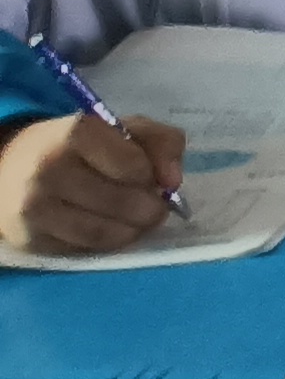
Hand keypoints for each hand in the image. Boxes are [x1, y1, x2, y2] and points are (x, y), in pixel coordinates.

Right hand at [0, 109, 184, 254]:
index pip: (133, 166)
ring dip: (132, 232)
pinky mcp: (28, 238)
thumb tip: (174, 182)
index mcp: (78, 132)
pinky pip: (81, 250)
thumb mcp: (124, 128)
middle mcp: (50, 169)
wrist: (11, 167)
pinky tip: (109, 229)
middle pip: (121, 203)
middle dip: (150, 210)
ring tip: (137, 222)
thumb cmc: (80, 146)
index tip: (156, 181)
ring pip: (102, 233)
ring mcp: (35, 207)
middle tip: (157, 209)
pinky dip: (105, 244)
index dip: (152, 177)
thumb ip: (163, 143)